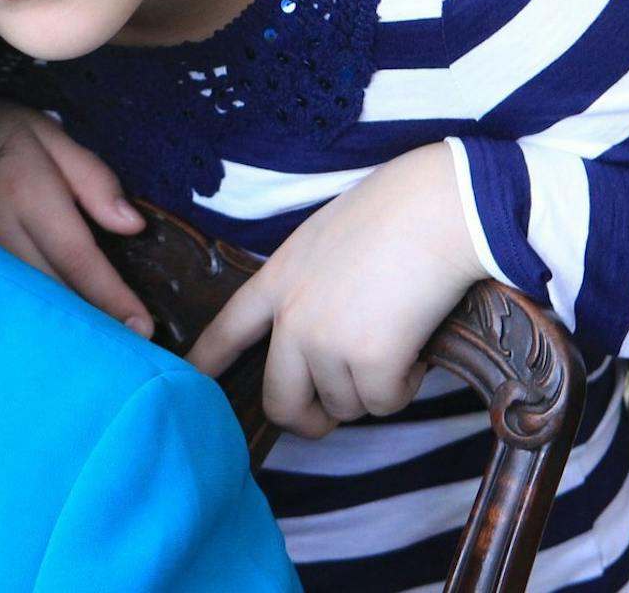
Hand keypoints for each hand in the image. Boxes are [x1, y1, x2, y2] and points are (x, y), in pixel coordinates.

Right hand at [0, 95, 153, 336]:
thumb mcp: (48, 136)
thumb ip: (93, 178)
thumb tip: (133, 225)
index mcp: (25, 194)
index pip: (77, 258)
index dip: (112, 298)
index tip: (142, 329)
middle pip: (50, 293)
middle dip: (89, 328)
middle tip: (129, 359)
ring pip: (21, 306)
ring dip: (57, 335)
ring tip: (96, 362)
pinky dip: (26, 325)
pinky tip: (49, 346)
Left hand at [187, 142, 485, 437]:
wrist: (437, 207)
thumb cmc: (394, 213)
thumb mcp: (324, 241)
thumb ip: (309, 287)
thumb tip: (327, 340)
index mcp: (276, 282)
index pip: (227, 330)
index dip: (206, 363)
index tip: (190, 381)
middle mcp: (291, 318)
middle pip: (280, 402)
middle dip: (310, 420)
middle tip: (335, 413)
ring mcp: (327, 341)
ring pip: (345, 406)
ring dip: (373, 389)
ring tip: (395, 340)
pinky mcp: (370, 360)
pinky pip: (384, 403)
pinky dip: (405, 386)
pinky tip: (416, 348)